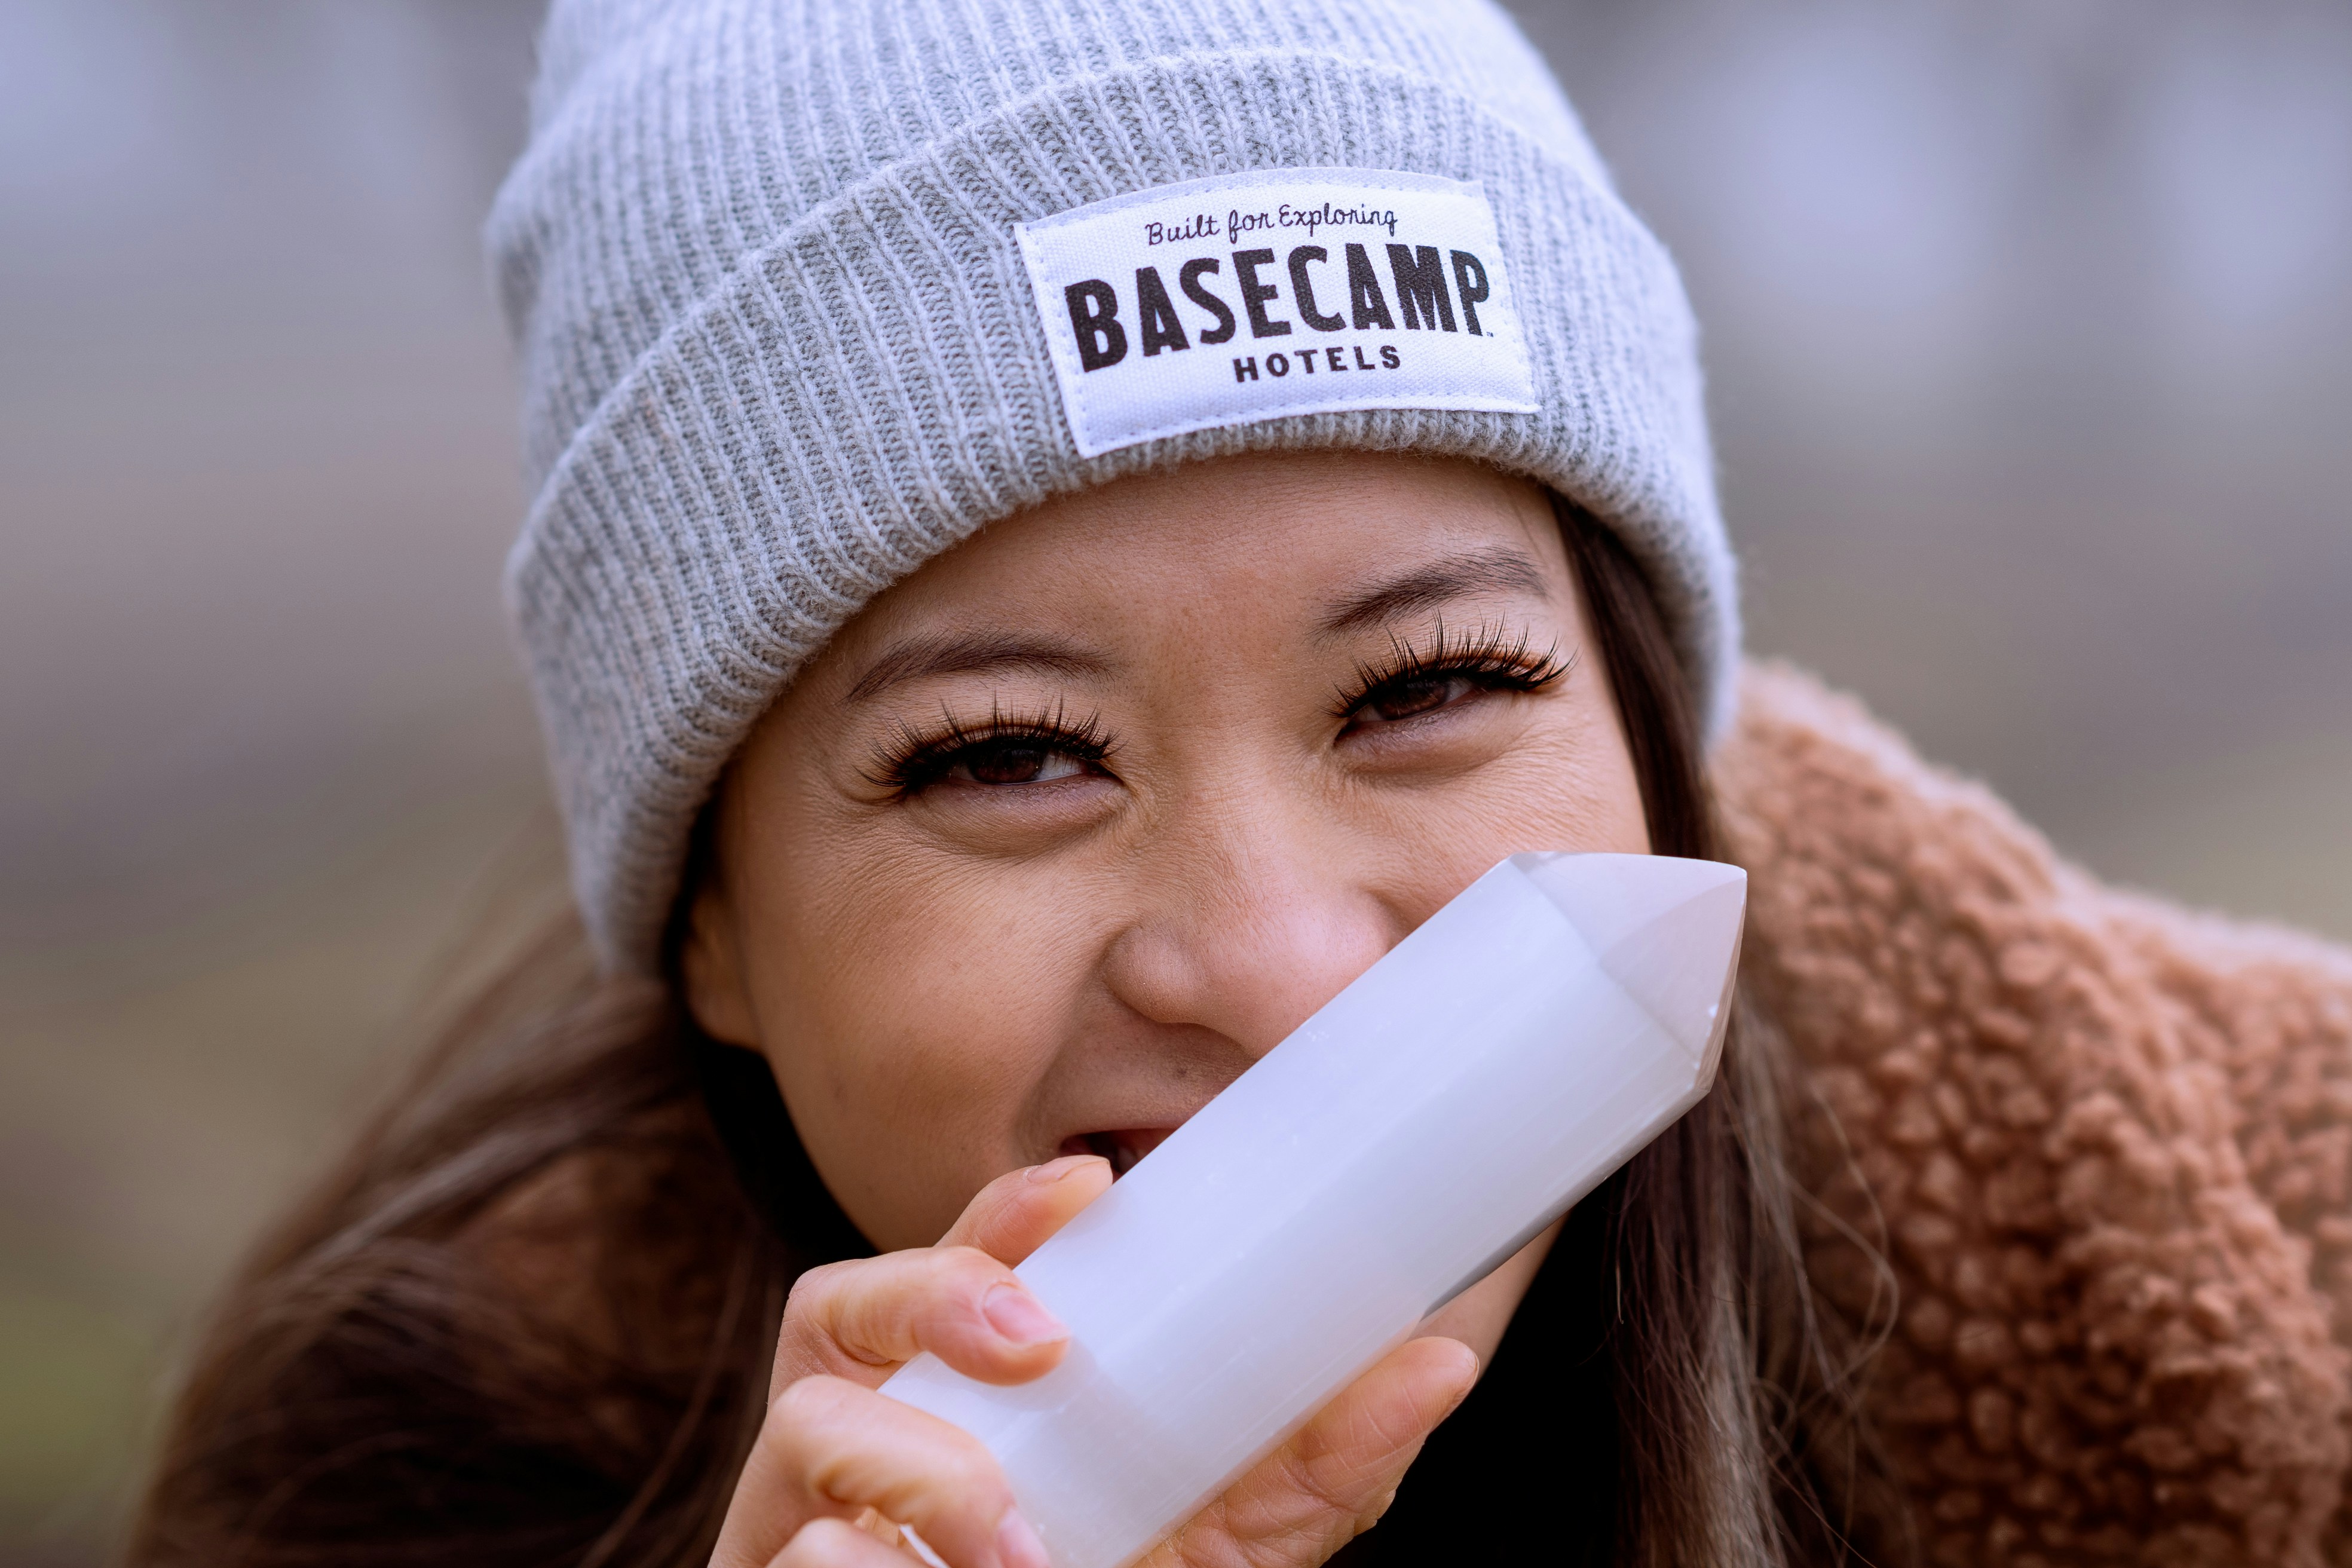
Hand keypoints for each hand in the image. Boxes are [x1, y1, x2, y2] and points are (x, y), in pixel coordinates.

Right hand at [708, 1154, 1478, 1567]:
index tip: (1091, 1183)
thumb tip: (1441, 1364)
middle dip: (936, 1290)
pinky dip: (840, 1556)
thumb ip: (1320, 1461)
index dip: (1009, 1207)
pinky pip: (784, 1548)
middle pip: (843, 1300)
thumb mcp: (1231, 1533)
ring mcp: (803, 1506)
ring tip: (1013, 1538)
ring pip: (804, 1422)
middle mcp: (868, 1419)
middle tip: (1040, 1336)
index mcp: (959, 1380)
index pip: (963, 1253)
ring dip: (914, 1463)